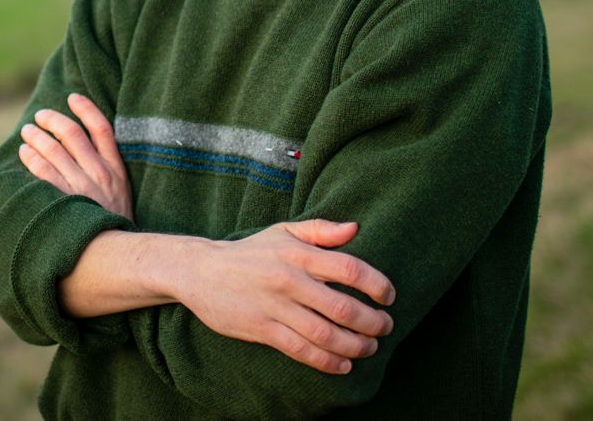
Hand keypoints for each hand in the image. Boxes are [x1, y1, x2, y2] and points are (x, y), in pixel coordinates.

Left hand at [18, 92, 133, 219]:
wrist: (115, 256)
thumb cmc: (116, 225)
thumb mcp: (122, 194)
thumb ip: (109, 172)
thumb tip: (89, 150)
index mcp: (116, 169)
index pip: (102, 128)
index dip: (86, 109)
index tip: (72, 97)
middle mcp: (99, 174)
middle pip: (73, 135)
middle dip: (54, 120)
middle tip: (40, 115)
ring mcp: (82, 188)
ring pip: (55, 151)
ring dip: (38, 137)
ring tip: (27, 131)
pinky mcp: (65, 202)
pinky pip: (44, 173)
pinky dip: (32, 159)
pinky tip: (24, 153)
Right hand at [176, 219, 395, 374]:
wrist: (203, 271)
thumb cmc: (252, 251)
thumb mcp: (284, 231)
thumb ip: (321, 230)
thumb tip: (356, 229)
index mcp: (299, 252)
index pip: (349, 268)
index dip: (376, 284)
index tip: (389, 296)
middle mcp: (290, 279)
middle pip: (342, 306)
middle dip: (372, 321)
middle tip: (386, 326)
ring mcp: (276, 307)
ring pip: (326, 334)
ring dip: (355, 346)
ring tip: (370, 347)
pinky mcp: (263, 329)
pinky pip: (301, 350)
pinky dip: (327, 362)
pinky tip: (343, 364)